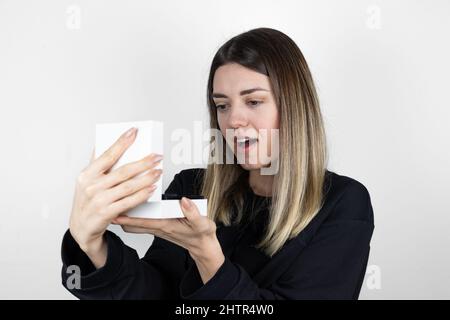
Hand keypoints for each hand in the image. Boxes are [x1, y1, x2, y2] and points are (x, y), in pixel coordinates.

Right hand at [69, 127, 162, 253]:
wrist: (81, 228)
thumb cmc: (87, 201)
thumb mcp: (86, 181)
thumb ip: (96, 163)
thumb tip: (102, 142)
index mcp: (86, 175)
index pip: (107, 155)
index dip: (121, 142)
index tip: (134, 131)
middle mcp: (91, 186)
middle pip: (123, 171)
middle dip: (143, 162)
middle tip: (157, 156)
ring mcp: (99, 201)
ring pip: (128, 186)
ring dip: (146, 178)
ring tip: (158, 171)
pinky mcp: (107, 213)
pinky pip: (129, 202)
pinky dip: (142, 195)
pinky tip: (151, 188)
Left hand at [113, 197, 224, 282]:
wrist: (203, 246)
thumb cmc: (201, 235)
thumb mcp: (202, 224)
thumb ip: (193, 213)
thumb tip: (183, 200)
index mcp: (166, 226)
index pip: (141, 222)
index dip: (127, 217)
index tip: (114, 209)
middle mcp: (158, 227)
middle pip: (131, 225)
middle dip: (120, 216)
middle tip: (109, 203)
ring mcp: (157, 228)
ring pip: (134, 224)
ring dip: (125, 215)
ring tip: (116, 201)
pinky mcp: (159, 226)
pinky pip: (141, 222)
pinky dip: (134, 215)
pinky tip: (132, 205)